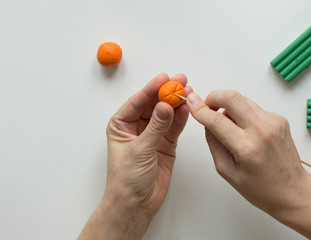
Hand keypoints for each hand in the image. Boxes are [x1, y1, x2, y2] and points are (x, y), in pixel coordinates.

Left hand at [79, 73, 191, 239]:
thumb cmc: (126, 179)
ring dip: (176, 103)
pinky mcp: (166, 144)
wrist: (136, 203)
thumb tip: (166, 106)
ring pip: (166, 114)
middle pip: (154, 104)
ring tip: (188, 92)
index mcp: (121, 124)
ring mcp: (153, 135)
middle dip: (166, 93)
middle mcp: (137, 127)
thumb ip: (156, 128)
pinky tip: (188, 108)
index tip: (164, 78)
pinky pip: (174, 127)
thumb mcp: (139, 150)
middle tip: (180, 81)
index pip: (138, 101)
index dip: (151, 89)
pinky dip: (182, 118)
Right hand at [186, 90, 310, 239]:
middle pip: (232, 96)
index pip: (216, 120)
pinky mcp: (279, 119)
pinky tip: (245, 130)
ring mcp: (273, 122)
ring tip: (229, 126)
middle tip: (208, 107)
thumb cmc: (261, 188)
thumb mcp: (227, 172)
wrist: (293, 191)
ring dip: (229, 106)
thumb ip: (214, 144)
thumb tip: (207, 122)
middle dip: (214, 96)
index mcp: (246, 148)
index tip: (191, 103)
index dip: (200, 109)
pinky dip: (243, 114)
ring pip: (242, 99)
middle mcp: (262, 130)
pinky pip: (253, 108)